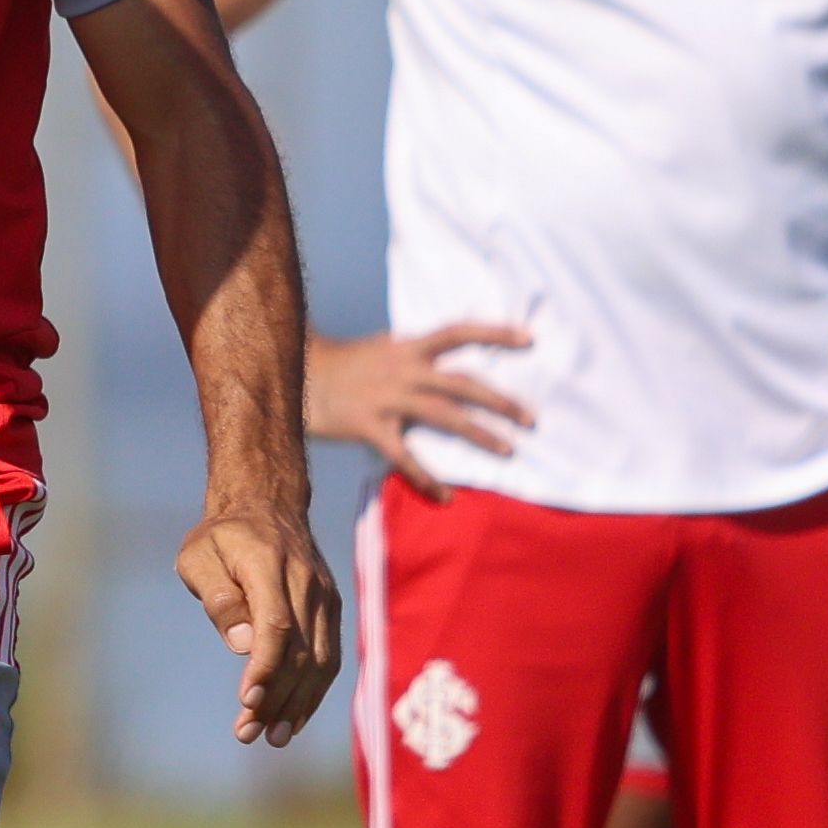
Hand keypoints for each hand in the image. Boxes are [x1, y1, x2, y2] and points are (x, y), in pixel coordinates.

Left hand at [178, 500, 343, 749]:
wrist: (267, 504)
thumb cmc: (221, 536)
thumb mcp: (198, 556)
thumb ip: (219, 598)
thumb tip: (242, 645)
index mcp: (269, 564)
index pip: (276, 625)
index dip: (264, 668)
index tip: (246, 702)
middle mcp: (306, 582)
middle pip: (299, 651)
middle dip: (274, 698)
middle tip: (247, 734)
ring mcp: (325, 596)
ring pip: (320, 660)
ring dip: (296, 704)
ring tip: (270, 737)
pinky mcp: (332, 609)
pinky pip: (329, 657)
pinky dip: (314, 692)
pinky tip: (293, 719)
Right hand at [302, 319, 533, 502]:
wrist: (296, 374)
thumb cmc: (345, 364)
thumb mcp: (384, 348)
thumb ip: (416, 354)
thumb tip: (448, 352)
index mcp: (408, 347)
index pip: (458, 332)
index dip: (494, 334)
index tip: (528, 339)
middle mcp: (402, 369)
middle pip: (461, 382)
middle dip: (500, 400)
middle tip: (531, 418)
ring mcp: (386, 398)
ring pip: (443, 415)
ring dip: (479, 433)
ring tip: (508, 450)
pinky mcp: (368, 426)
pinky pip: (403, 455)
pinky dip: (426, 477)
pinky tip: (446, 496)